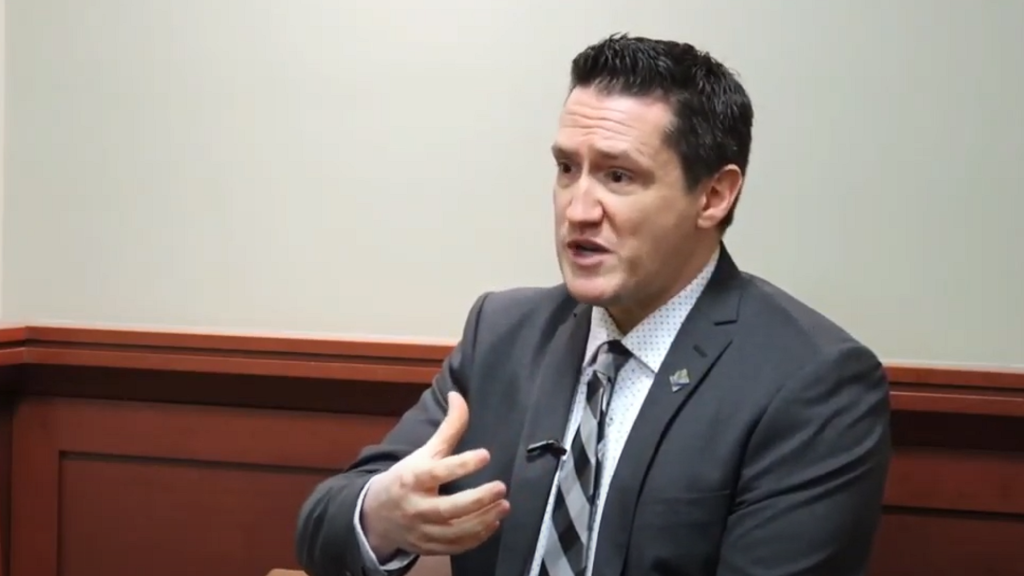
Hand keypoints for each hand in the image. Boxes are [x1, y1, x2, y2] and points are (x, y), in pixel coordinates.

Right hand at [361, 391, 509, 558]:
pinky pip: (454, 547)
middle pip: (448, 508)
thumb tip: (459, 395)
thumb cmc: (405, 477)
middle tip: (501, 487)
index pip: (438, 473)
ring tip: (504, 505)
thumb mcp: (423, 452)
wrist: (375, 516)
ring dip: (482, 520)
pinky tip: (492, 523)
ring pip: (454, 532)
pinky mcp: (428, 547)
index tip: (485, 454)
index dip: (462, 464)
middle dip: (478, 500)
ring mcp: (422, 531)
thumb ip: (447, 428)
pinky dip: (475, 538)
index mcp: (413, 478)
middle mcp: (416, 507)